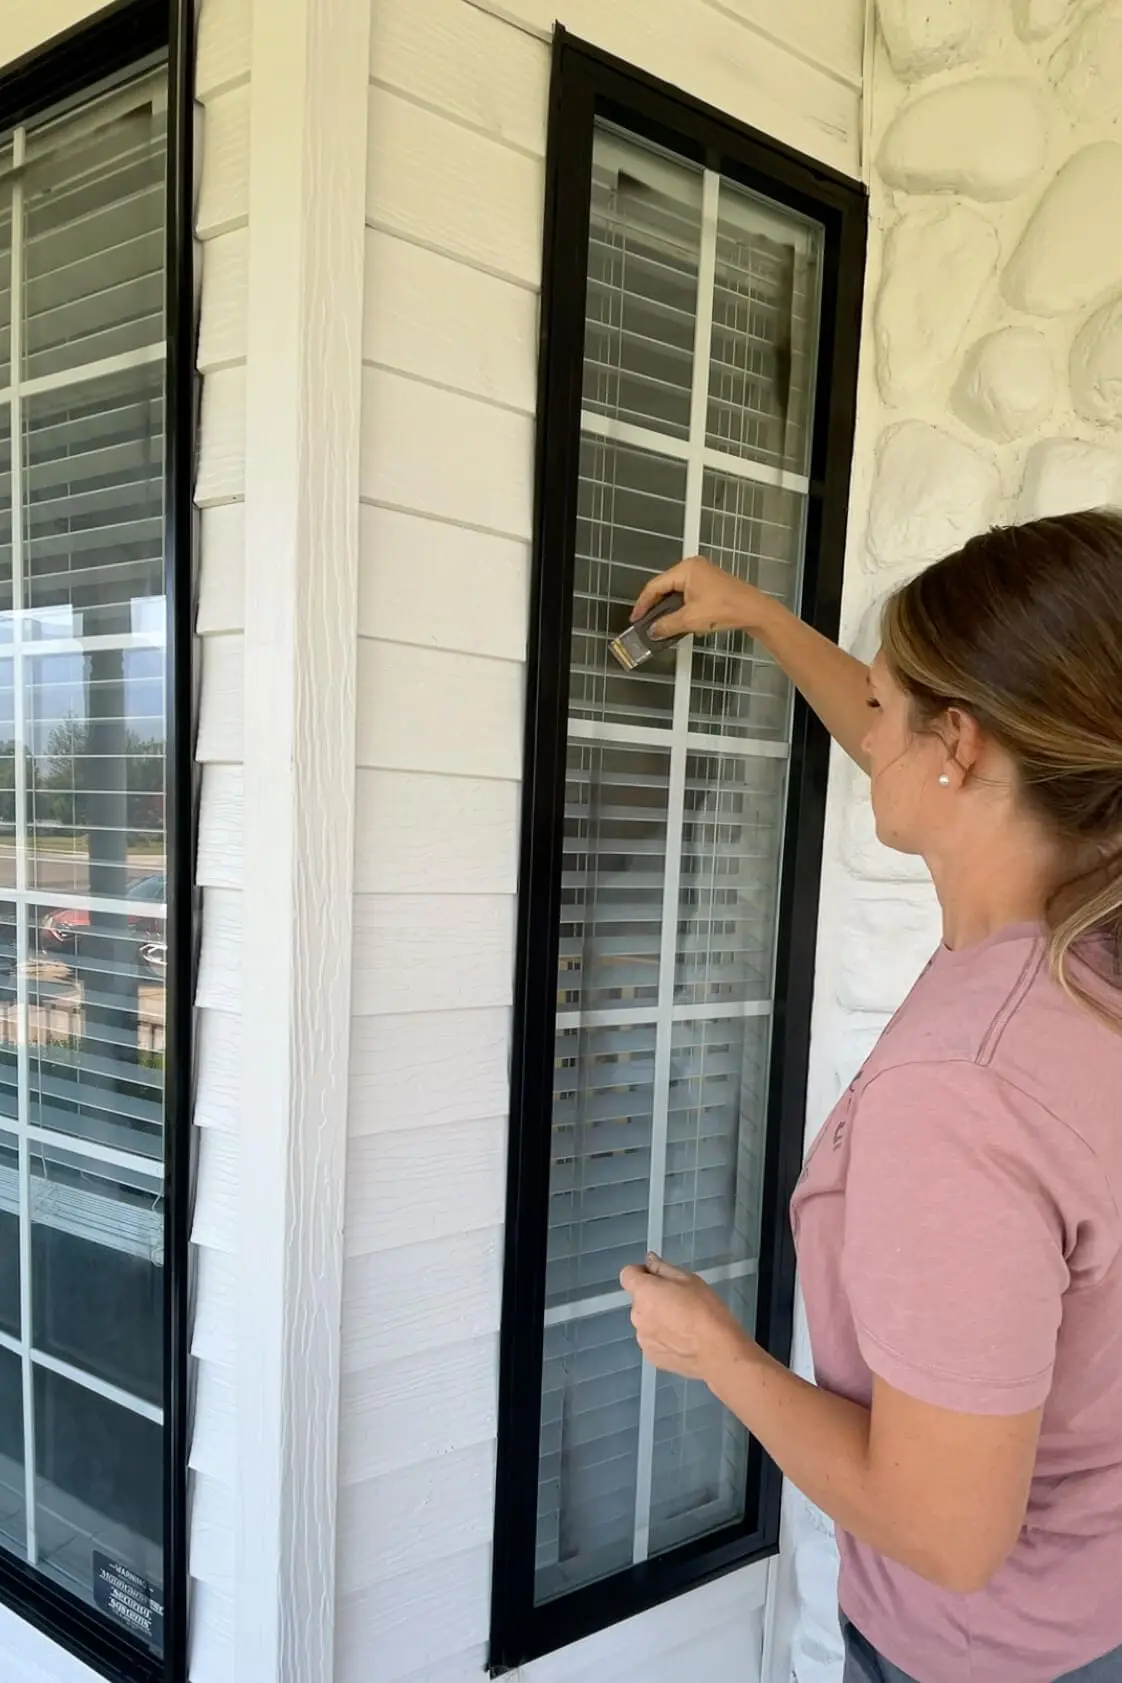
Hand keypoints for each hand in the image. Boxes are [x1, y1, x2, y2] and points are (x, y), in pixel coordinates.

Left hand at [620, 1253, 751, 1381]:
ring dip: (656, 1319)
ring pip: (645, 1321)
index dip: (640, 1273)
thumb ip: (663, 1268)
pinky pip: (652, 1341)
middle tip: (678, 1303)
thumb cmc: (705, 1310)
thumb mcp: (689, 1279)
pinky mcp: (650, 1356)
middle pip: (639, 1300)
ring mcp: (642, 1339)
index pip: (627, 1275)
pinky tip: (681, 1342)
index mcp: (644, 1292)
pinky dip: (661, 1339)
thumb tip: (649, 1260)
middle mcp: (636, 1315)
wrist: (717, 1351)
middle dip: (653, 1298)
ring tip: (682, 1326)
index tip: (657, 1277)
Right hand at [630, 556, 771, 642]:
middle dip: (654, 605)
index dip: (643, 604)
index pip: (655, 586)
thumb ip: (667, 625)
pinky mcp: (710, 582)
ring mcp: (702, 573)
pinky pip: (687, 592)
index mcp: (686, 569)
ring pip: (676, 590)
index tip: (635, 619)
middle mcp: (692, 566)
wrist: (754, 611)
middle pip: (664, 586)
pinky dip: (679, 605)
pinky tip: (675, 618)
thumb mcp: (690, 620)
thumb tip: (652, 631)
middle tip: (644, 622)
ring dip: (667, 607)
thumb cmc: (724, 610)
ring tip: (657, 623)